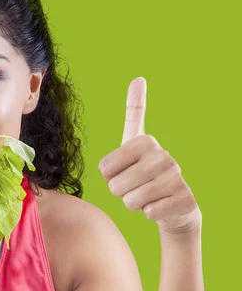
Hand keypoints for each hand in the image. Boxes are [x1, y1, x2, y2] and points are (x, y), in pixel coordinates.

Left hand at [98, 77, 200, 234]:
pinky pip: (148, 213)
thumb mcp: (134, 141)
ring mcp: (177, 177)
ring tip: (147, 195)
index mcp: (145, 141)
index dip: (110, 176)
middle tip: (136, 187)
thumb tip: (139, 77)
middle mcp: (163, 156)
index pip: (105, 168)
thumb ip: (135, 111)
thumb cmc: (145, 170)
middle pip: (116, 187)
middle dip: (120, 193)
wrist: (173, 202)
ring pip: (131, 201)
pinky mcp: (185, 199)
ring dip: (134, 204)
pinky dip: (149, 213)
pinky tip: (160, 205)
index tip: (124, 170)